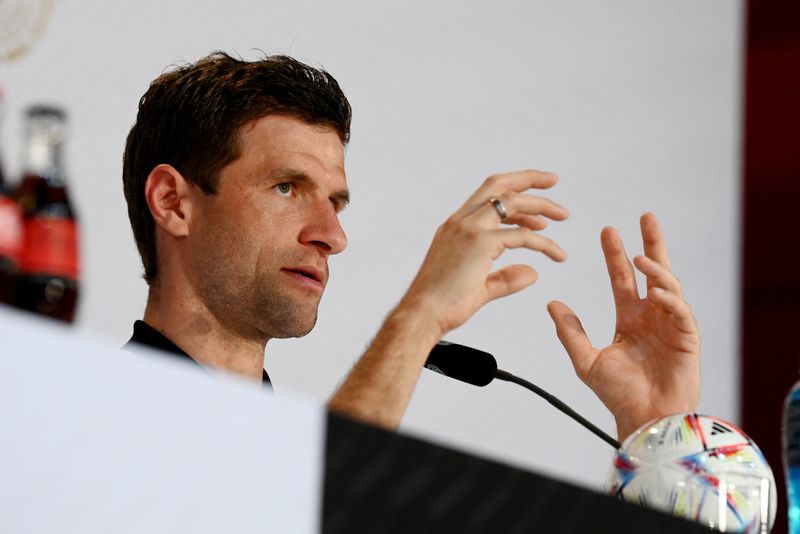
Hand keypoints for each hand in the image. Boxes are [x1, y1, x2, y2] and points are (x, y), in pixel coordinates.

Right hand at [400, 170, 568, 337]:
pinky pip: (521, 236)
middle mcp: (461, 222)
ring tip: (562, 215)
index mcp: (455, 227)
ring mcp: (469, 229)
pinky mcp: (479, 243)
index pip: (487, 196)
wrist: (422, 315)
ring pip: (511, 201)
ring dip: (541, 205)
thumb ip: (505, 277)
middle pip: (498, 185)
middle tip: (553, 180)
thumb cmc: (442, 305)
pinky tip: (556, 254)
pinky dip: (543, 243)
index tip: (537, 197)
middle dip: (528, 178)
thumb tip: (531, 272)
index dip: (514, 191)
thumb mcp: (479, 286)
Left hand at [547, 213, 700, 441]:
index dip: (616, 255)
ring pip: (669, 286)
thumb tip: (552, 303)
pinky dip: (671, 299)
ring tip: (641, 255)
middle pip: (653, 272)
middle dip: (651, 244)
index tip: (607, 230)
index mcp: (630, 319)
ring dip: (657, 269)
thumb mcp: (586, 361)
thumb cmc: (619, 394)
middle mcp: (652, 317)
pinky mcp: (688, 339)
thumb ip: (570, 332)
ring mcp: (671, 325)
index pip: (622, 279)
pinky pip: (681, 312)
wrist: (643, 420)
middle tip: (646, 217)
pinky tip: (658, 290)